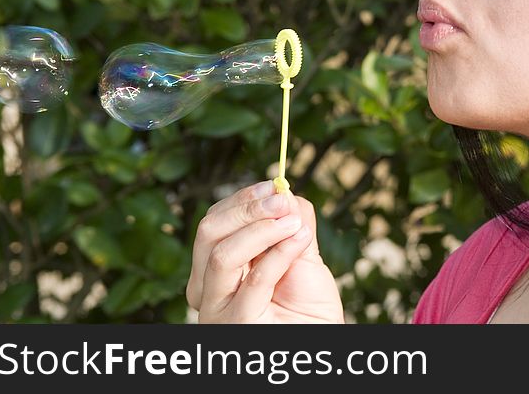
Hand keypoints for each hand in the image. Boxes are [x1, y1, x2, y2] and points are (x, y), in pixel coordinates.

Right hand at [186, 180, 343, 322]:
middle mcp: (208, 289)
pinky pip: (255, 279)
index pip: (214, 222)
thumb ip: (293, 223)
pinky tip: (300, 239)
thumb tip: (285, 191)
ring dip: (262, 229)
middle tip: (280, 199)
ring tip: (294, 223)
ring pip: (222, 255)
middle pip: (208, 232)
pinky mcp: (239, 325)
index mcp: (215, 270)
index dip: (242, 200)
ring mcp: (219, 309)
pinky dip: (281, 253)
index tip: (273, 185)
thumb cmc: (308, 307)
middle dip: (246, 208)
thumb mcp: (301, 256)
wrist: (320, 343)